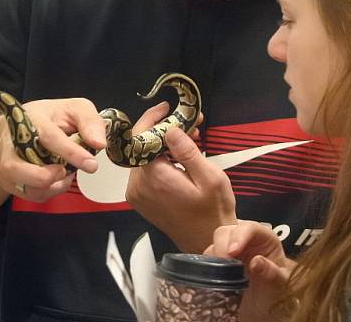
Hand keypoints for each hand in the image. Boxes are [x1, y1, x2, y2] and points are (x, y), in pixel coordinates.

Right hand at [0, 97, 106, 202]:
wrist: (17, 128)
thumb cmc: (47, 118)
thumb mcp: (73, 109)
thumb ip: (89, 121)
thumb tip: (98, 143)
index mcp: (29, 119)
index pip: (48, 137)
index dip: (70, 152)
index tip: (90, 164)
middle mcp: (11, 143)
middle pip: (17, 168)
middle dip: (46, 177)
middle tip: (66, 171)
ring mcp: (6, 164)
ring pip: (25, 187)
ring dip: (53, 185)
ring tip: (64, 171)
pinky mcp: (9, 180)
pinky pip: (32, 195)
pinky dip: (51, 191)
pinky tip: (57, 177)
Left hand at [125, 104, 235, 252]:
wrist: (207, 242)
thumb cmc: (213, 212)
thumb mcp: (209, 178)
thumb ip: (187, 151)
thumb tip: (170, 128)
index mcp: (154, 178)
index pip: (141, 136)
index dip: (153, 118)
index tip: (168, 108)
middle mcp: (138, 185)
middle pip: (142, 145)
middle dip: (164, 130)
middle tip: (191, 125)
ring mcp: (137, 193)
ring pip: (145, 156)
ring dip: (164, 145)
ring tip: (192, 140)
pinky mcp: (140, 198)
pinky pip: (146, 170)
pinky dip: (161, 159)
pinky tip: (181, 157)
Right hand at [205, 221, 293, 321]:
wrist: (263, 309)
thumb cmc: (275, 293)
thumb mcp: (279, 286)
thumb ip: (272, 273)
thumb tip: (256, 262)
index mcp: (264, 239)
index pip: (250, 228)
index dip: (240, 236)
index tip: (232, 252)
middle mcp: (245, 240)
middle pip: (227, 231)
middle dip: (223, 246)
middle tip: (223, 265)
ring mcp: (229, 249)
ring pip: (214, 244)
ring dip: (215, 256)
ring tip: (221, 275)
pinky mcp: (218, 261)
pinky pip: (207, 257)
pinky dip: (208, 265)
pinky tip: (215, 277)